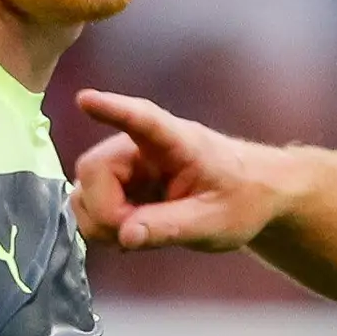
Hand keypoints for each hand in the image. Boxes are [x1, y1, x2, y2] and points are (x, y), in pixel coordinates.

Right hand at [71, 89, 303, 252]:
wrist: (252, 194)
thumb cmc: (241, 199)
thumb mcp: (216, 222)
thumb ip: (171, 228)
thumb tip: (125, 236)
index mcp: (176, 141)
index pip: (141, 120)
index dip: (113, 110)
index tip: (86, 100)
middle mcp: (140, 145)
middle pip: (93, 169)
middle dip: (104, 211)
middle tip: (135, 235)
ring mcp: (125, 164)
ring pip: (84, 190)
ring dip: (100, 221)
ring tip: (141, 234)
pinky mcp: (117, 183)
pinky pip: (89, 204)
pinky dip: (102, 225)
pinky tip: (132, 232)